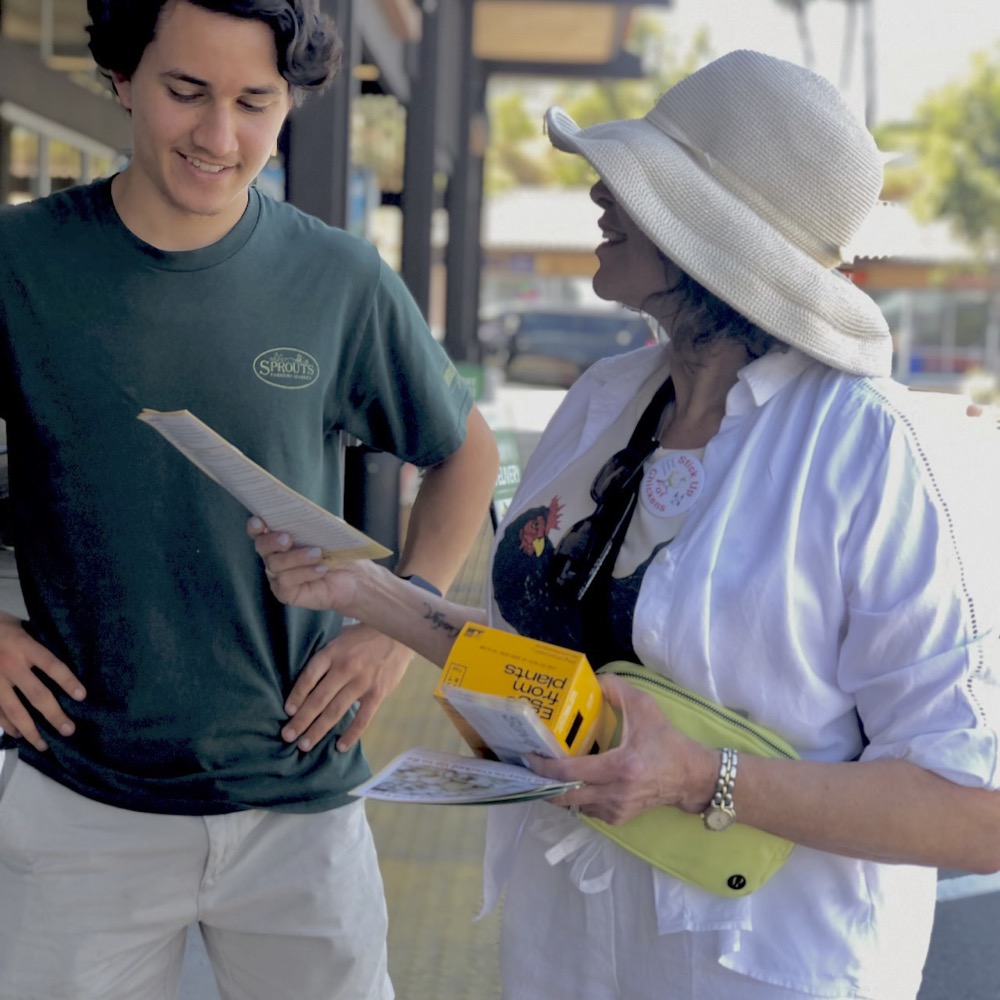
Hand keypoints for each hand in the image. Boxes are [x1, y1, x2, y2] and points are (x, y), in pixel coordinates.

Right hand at [0, 614, 84, 751]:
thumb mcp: (20, 625)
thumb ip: (37, 642)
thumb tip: (63, 657)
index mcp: (24, 645)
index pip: (51, 665)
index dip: (67, 681)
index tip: (82, 696)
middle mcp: (10, 665)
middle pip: (36, 694)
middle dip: (54, 714)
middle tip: (69, 730)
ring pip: (14, 710)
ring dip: (30, 730)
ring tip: (44, 744)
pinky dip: (8, 726)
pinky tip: (19, 735)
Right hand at [247, 516, 370, 613]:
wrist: (354, 577)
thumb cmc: (338, 551)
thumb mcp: (329, 532)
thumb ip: (315, 522)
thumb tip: (306, 513)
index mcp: (280, 538)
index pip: (260, 530)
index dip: (256, 526)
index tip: (259, 521)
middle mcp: (275, 556)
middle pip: (262, 546)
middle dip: (272, 541)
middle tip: (287, 539)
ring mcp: (278, 575)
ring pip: (275, 564)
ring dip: (296, 557)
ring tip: (318, 554)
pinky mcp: (285, 593)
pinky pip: (286, 581)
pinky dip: (304, 573)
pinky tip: (320, 569)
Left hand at [280, 622, 412, 751]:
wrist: (399, 633)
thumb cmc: (366, 634)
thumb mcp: (341, 636)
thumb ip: (327, 655)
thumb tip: (308, 680)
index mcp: (333, 652)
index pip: (309, 677)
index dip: (296, 695)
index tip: (288, 711)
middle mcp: (346, 668)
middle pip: (318, 699)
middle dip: (301, 720)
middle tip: (288, 736)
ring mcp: (362, 682)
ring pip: (335, 711)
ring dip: (318, 730)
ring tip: (304, 746)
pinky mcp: (378, 693)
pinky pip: (363, 718)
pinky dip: (351, 734)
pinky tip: (340, 747)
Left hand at [527, 674, 715, 824]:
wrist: (691, 777)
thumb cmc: (666, 741)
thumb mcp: (645, 707)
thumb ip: (616, 689)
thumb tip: (590, 679)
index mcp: (620, 767)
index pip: (571, 772)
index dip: (545, 766)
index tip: (528, 755)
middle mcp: (615, 793)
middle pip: (564, 796)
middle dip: (542, 783)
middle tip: (529, 767)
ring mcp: (616, 809)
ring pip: (573, 805)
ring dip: (558, 790)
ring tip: (547, 772)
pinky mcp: (618, 818)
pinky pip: (587, 810)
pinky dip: (577, 796)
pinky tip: (573, 781)